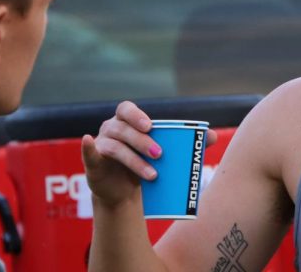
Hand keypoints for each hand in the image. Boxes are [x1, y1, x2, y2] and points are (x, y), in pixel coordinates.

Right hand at [81, 101, 217, 207]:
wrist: (125, 191)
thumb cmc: (146, 163)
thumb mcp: (164, 153)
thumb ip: (187, 142)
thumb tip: (212, 137)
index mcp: (126, 120)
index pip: (127, 109)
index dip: (137, 115)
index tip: (150, 126)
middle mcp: (110, 129)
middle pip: (122, 129)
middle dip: (141, 141)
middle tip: (160, 154)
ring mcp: (99, 145)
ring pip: (113, 147)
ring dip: (133, 160)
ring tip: (153, 176)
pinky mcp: (92, 164)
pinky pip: (89, 154)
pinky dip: (88, 148)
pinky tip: (89, 143)